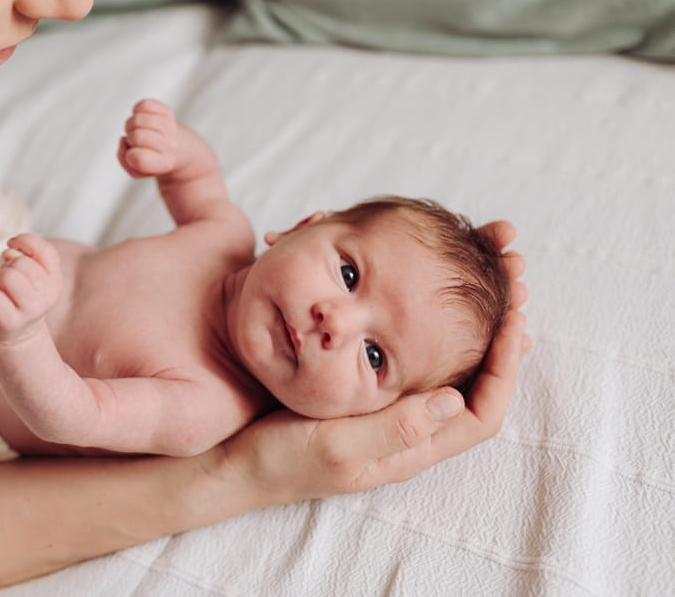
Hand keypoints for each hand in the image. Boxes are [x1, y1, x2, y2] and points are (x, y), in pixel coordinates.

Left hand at [0, 234, 62, 343]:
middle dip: (8, 266)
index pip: (45, 250)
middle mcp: (46, 297)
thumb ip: (30, 253)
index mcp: (55, 282)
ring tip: (1, 290)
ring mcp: (29, 311)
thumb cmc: (21, 296)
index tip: (14, 247)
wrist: (16, 334)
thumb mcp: (34, 273)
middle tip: (8, 282)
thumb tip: (10, 252)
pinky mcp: (8, 322)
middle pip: (21, 263)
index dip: (25, 241)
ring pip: (7, 276)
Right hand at [118, 99, 178, 178]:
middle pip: (137, 136)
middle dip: (130, 138)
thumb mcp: (137, 171)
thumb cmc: (152, 159)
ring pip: (138, 119)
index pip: (138, 158)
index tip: (135, 155)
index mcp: (164, 163)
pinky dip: (137, 110)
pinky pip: (144, 105)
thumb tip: (123, 139)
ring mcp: (170, 127)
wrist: (178, 149)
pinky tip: (143, 118)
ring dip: (132, 124)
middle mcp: (171, 145)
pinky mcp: (168, 111)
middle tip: (135, 141)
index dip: (129, 156)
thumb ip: (123, 159)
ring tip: (138, 129)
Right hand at [214, 220, 529, 503]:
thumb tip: (454, 400)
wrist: (237, 464)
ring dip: (473, 331)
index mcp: (411, 448)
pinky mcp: (366, 396)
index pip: (483, 412)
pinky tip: (424, 302)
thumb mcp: (336, 445)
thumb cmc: (283, 459)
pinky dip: (432, 329)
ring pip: (450, 371)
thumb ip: (394, 428)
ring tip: (486, 288)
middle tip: (513, 287)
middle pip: (477, 387)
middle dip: (501, 340)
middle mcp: (410, 431)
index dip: (506, 367)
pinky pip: (414, 361)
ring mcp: (389, 414)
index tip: (514, 318)